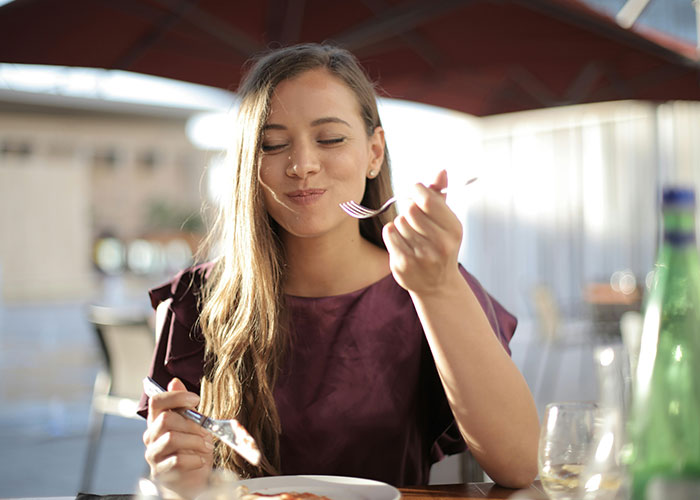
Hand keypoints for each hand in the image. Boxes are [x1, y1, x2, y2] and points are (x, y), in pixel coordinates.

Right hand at [143, 378, 213, 498]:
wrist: (190, 480)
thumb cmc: (191, 450)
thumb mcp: (193, 424)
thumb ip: (184, 406)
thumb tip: (175, 382)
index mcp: (158, 420)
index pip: (157, 401)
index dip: (176, 397)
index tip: (195, 400)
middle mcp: (152, 435)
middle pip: (166, 419)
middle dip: (192, 423)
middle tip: (206, 432)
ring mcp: (153, 454)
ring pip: (171, 438)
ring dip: (194, 441)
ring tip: (206, 446)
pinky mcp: (159, 472)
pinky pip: (176, 460)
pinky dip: (194, 459)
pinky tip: (201, 460)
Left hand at [382, 169, 463, 295]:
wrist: (437, 285)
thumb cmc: (440, 246)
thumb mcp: (446, 222)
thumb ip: (441, 196)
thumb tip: (441, 171)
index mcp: (454, 229)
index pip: (427, 200)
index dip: (416, 190)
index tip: (415, 191)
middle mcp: (440, 244)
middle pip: (410, 209)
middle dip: (408, 206)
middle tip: (411, 212)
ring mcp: (421, 256)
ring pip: (399, 221)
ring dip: (401, 223)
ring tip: (410, 233)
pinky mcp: (404, 264)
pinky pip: (390, 233)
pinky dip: (392, 233)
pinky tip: (401, 241)